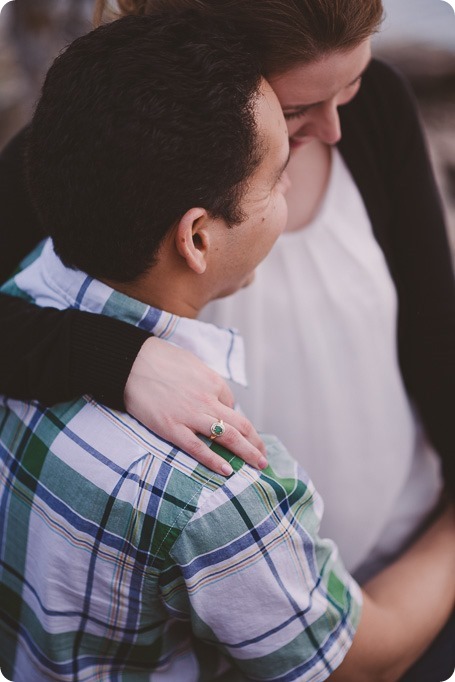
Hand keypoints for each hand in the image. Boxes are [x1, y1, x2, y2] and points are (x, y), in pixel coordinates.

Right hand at [124, 337, 266, 475]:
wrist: (130, 362)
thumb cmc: (160, 359)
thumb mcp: (192, 364)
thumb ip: (206, 381)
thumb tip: (214, 396)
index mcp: (213, 382)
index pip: (232, 408)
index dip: (237, 423)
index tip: (239, 434)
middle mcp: (207, 400)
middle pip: (240, 425)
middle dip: (256, 443)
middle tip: (264, 457)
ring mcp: (190, 415)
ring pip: (227, 438)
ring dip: (247, 453)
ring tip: (258, 465)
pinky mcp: (172, 427)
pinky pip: (198, 448)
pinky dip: (214, 460)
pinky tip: (227, 471)